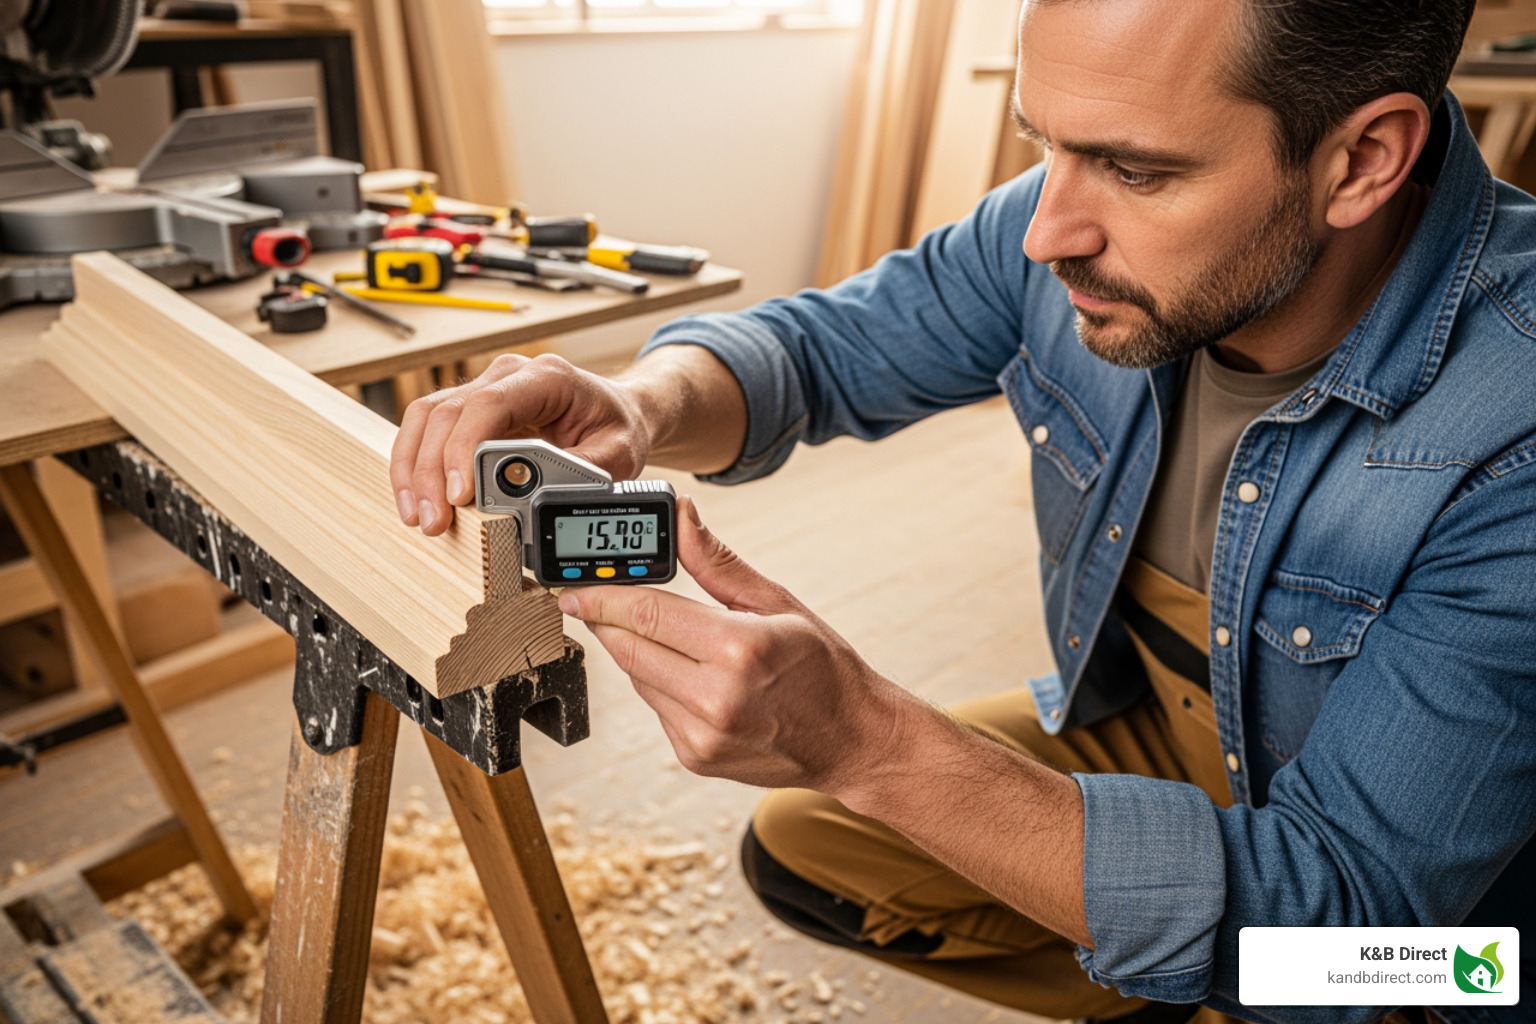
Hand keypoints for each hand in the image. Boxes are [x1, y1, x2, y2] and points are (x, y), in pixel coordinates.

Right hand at [389, 353, 648, 535]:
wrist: (619, 410)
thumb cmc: (617, 425)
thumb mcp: (618, 452)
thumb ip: (582, 472)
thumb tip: (540, 496)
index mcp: (546, 378)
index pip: (489, 405)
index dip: (463, 449)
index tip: (458, 494)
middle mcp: (507, 376)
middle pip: (446, 413)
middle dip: (430, 471)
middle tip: (431, 519)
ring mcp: (484, 388)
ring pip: (426, 418)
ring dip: (413, 469)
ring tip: (415, 514)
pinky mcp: (470, 410)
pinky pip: (429, 429)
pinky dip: (416, 465)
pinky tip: (415, 497)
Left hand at [556, 496, 916, 794]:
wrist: (852, 740)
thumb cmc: (823, 669)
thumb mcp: (778, 603)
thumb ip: (718, 563)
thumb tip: (681, 519)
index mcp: (739, 649)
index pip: (646, 614)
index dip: (601, 596)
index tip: (573, 586)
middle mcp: (715, 698)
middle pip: (628, 647)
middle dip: (605, 620)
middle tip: (591, 597)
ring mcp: (701, 734)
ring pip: (637, 677)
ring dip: (636, 650)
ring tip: (667, 633)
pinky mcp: (694, 756)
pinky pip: (655, 707)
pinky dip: (660, 683)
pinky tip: (691, 673)